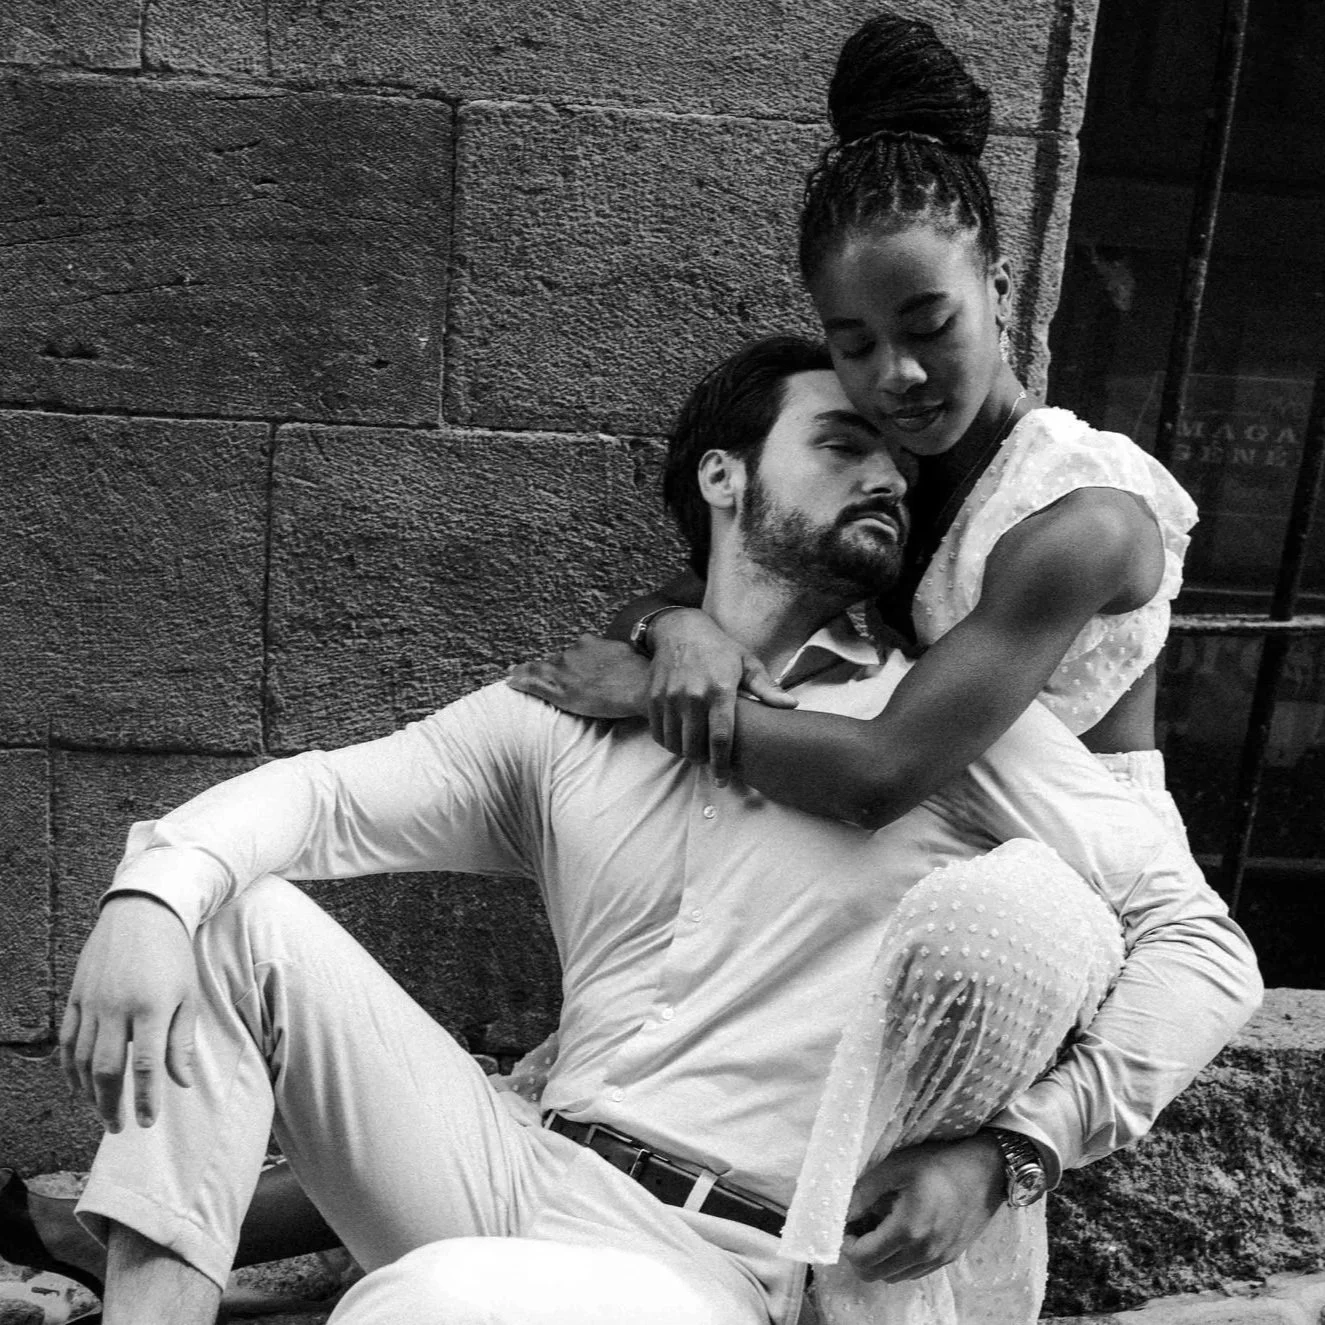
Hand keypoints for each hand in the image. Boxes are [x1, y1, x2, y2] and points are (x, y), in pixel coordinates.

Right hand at [60, 894, 198, 1130]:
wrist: (143, 911)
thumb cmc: (173, 954)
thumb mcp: (188, 994)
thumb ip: (182, 1040)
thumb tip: (180, 1082)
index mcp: (151, 1007)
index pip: (145, 1066)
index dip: (145, 1099)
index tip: (147, 1122)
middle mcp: (117, 1007)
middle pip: (107, 1070)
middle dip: (111, 1104)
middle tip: (118, 1127)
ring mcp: (92, 1002)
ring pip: (81, 1060)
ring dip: (89, 1093)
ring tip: (102, 1112)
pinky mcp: (75, 996)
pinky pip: (67, 1041)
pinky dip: (69, 1069)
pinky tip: (78, 1087)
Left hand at [507, 635, 649, 718]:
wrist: (640, 687)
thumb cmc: (640, 674)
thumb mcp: (626, 654)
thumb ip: (612, 652)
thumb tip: (615, 654)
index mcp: (589, 643)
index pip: (572, 651)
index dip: (567, 660)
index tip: (562, 663)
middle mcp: (573, 653)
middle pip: (556, 660)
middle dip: (552, 669)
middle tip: (540, 675)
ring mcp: (565, 670)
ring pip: (540, 670)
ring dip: (526, 671)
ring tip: (512, 673)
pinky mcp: (560, 689)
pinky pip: (534, 683)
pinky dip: (520, 681)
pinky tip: (509, 681)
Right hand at [647, 610, 795, 784]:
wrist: (680, 629)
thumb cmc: (719, 649)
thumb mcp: (747, 663)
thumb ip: (767, 689)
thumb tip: (792, 706)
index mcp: (720, 690)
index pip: (720, 738)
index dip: (721, 764)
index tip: (723, 779)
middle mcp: (692, 695)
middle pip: (695, 746)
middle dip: (702, 760)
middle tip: (709, 760)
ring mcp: (669, 696)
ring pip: (675, 743)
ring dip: (685, 753)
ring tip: (694, 750)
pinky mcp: (653, 697)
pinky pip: (658, 732)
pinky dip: (668, 742)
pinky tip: (678, 739)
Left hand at [842, 1136, 1005, 1282]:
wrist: (985, 1171)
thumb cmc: (939, 1163)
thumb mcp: (895, 1167)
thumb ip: (864, 1192)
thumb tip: (842, 1212)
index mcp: (908, 1230)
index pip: (863, 1258)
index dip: (846, 1243)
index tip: (847, 1223)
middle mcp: (923, 1253)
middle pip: (875, 1274)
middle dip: (860, 1254)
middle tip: (859, 1226)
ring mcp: (938, 1260)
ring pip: (893, 1276)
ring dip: (879, 1259)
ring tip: (879, 1228)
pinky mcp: (948, 1259)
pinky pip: (913, 1272)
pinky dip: (899, 1260)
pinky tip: (900, 1233)